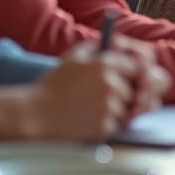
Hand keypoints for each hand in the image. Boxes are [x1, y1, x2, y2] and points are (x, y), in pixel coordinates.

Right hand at [28, 39, 168, 139]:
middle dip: (124, 91)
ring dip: (115, 108)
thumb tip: (124, 47)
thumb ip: (102, 48)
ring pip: (127, 108)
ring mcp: (109, 107)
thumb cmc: (54, 84)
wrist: (36, 114)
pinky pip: (117, 123)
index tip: (129, 75)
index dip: (132, 71)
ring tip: (90, 106)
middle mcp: (110, 84)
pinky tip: (87, 117)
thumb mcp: (75, 56)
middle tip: (106, 93)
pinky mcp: (105, 126)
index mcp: (104, 64)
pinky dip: (106, 122)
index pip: (138, 65)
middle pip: (134, 88)